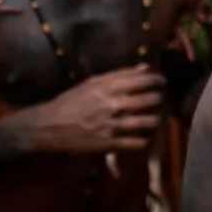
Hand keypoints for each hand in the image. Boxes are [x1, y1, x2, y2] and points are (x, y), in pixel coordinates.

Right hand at [14, 65, 165, 153]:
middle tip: (160, 99)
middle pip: (151, 99)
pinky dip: (143, 140)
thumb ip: (119, 75)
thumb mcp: (92, 83)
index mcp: (109, 87)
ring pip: (149, 121)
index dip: (158, 79)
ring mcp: (114, 125)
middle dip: (160, 98)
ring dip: (156, 119)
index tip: (162, 81)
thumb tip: (144, 67)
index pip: (144, 80)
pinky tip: (143, 137)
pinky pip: (137, 143)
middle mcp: (114, 105)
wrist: (50, 127)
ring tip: (156, 118)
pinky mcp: (110, 143)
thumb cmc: (70, 101)